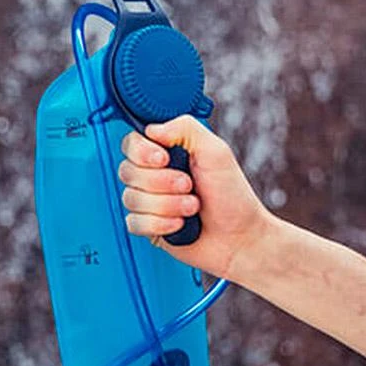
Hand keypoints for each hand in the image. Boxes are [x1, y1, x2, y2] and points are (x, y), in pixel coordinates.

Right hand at [118, 115, 271, 279]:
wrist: (238, 237)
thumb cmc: (232, 196)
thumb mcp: (215, 151)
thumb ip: (184, 128)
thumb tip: (152, 128)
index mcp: (167, 152)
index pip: (132, 142)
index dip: (142, 152)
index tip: (164, 159)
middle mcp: (154, 175)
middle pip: (127, 171)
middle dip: (161, 182)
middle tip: (188, 185)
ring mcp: (149, 201)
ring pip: (131, 198)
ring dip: (166, 204)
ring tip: (191, 207)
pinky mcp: (148, 226)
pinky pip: (134, 222)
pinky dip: (160, 224)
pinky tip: (179, 224)